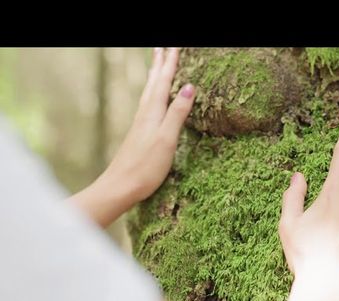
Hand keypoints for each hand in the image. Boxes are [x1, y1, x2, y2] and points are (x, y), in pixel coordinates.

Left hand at [69, 48, 194, 226]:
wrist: (120, 186)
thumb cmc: (145, 166)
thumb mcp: (166, 139)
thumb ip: (177, 113)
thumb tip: (189, 87)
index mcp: (152, 113)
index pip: (163, 82)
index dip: (170, 64)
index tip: (175, 47)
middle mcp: (144, 114)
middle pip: (153, 83)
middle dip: (159, 64)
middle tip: (162, 48)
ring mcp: (140, 124)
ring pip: (149, 92)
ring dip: (154, 76)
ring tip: (156, 64)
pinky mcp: (139, 133)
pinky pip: (147, 104)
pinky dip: (152, 93)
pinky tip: (151, 98)